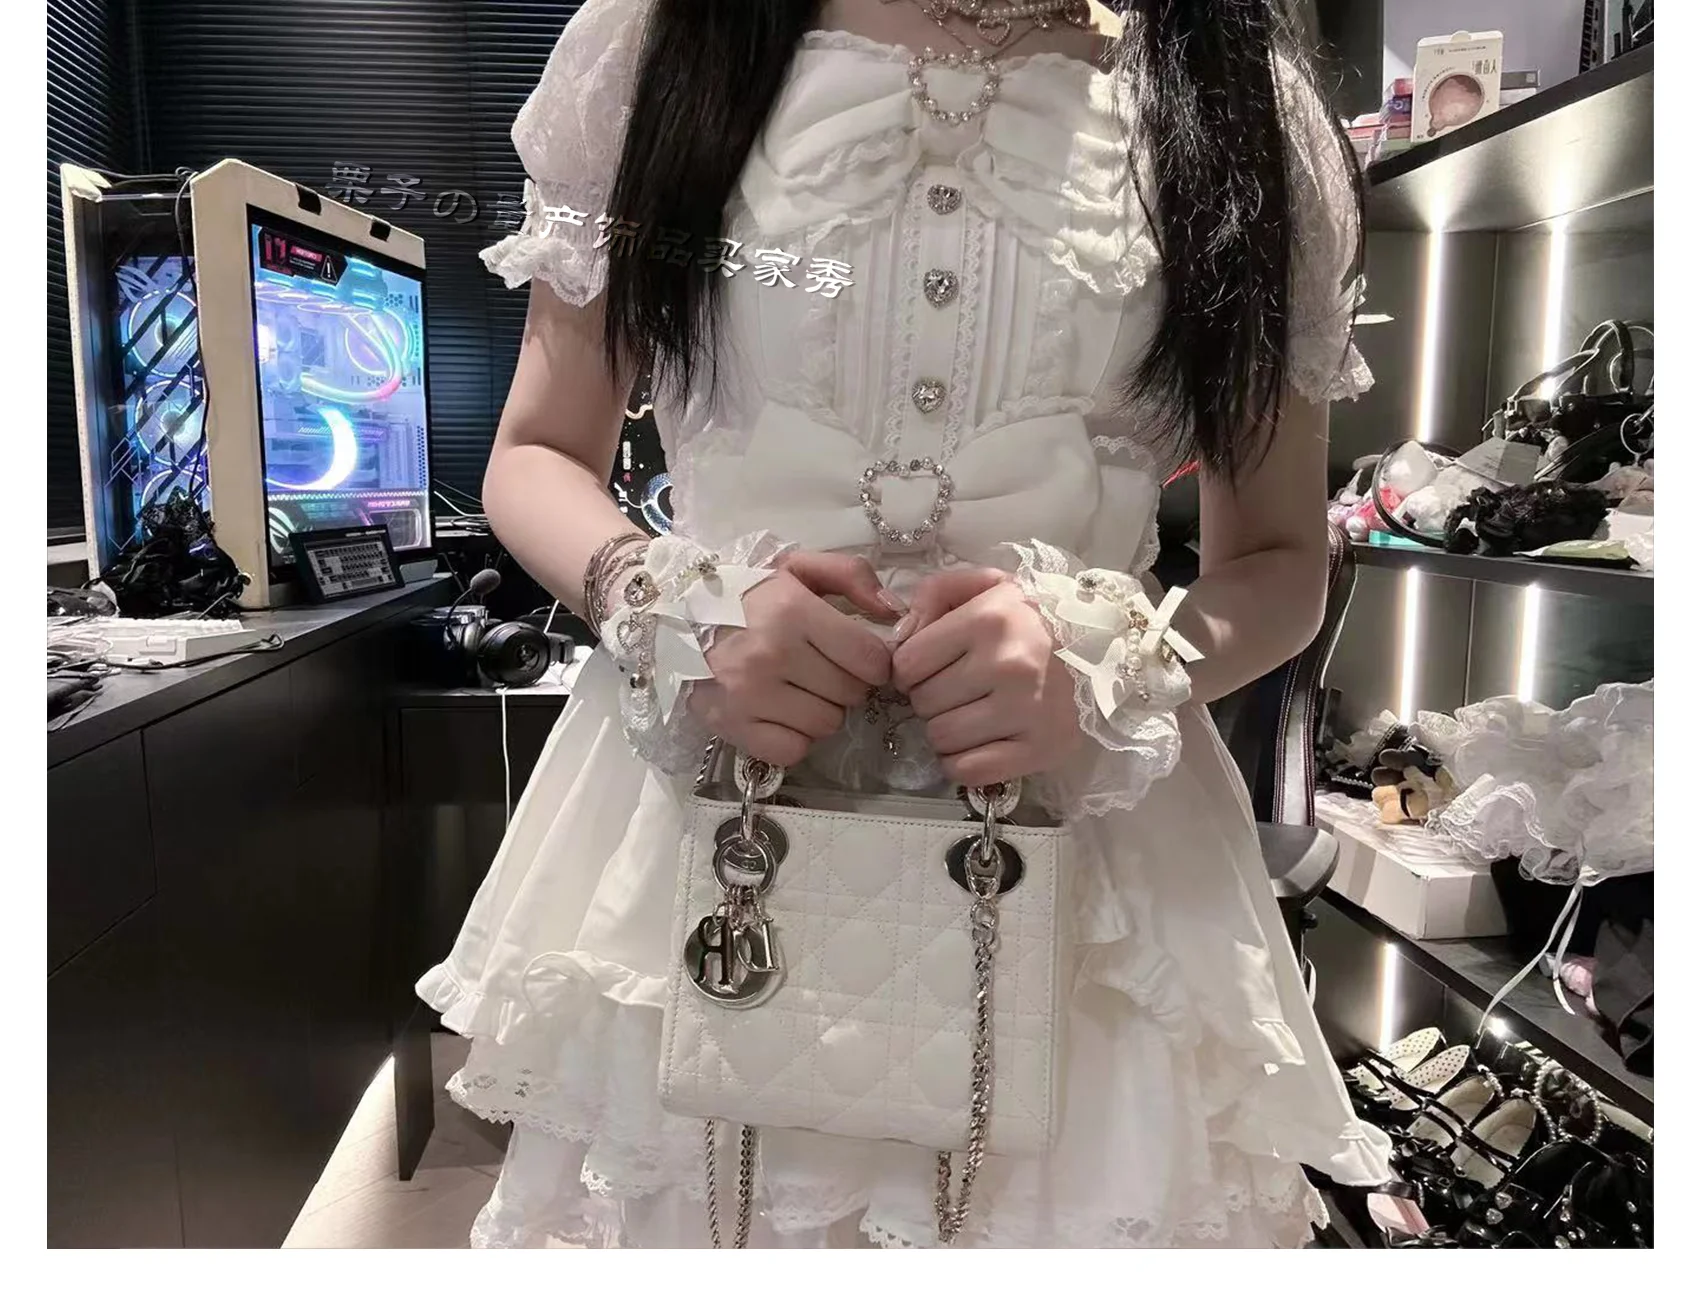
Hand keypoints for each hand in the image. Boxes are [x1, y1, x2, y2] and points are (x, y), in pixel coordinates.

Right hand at [695, 552, 899, 767]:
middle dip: (846, 683)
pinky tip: (781, 714)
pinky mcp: (732, 727)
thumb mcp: (797, 567)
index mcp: (793, 611)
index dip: (873, 661)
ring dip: (822, 711)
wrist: (673, 618)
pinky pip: (792, 750)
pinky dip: (794, 738)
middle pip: (852, 694)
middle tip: (822, 669)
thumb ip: (852, 576)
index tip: (857, 656)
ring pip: (826, 725)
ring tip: (800, 690)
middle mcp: (771, 655)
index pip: (871, 659)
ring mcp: (749, 695)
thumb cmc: (745, 594)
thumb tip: (894, 612)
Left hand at [891, 568, 1081, 786]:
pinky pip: (967, 770)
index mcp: (990, 618)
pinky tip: (980, 742)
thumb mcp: (983, 589)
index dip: (911, 669)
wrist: (1097, 657)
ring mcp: (1028, 709)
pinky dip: (963, 763)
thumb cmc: (1025, 623)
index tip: (933, 668)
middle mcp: (1010, 663)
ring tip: (971, 714)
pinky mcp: (1042, 748)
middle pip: (922, 703)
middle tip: (958, 691)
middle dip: (930, 699)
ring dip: (946, 732)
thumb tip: (898, 635)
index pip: (907, 663)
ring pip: (941, 738)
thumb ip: (934, 594)